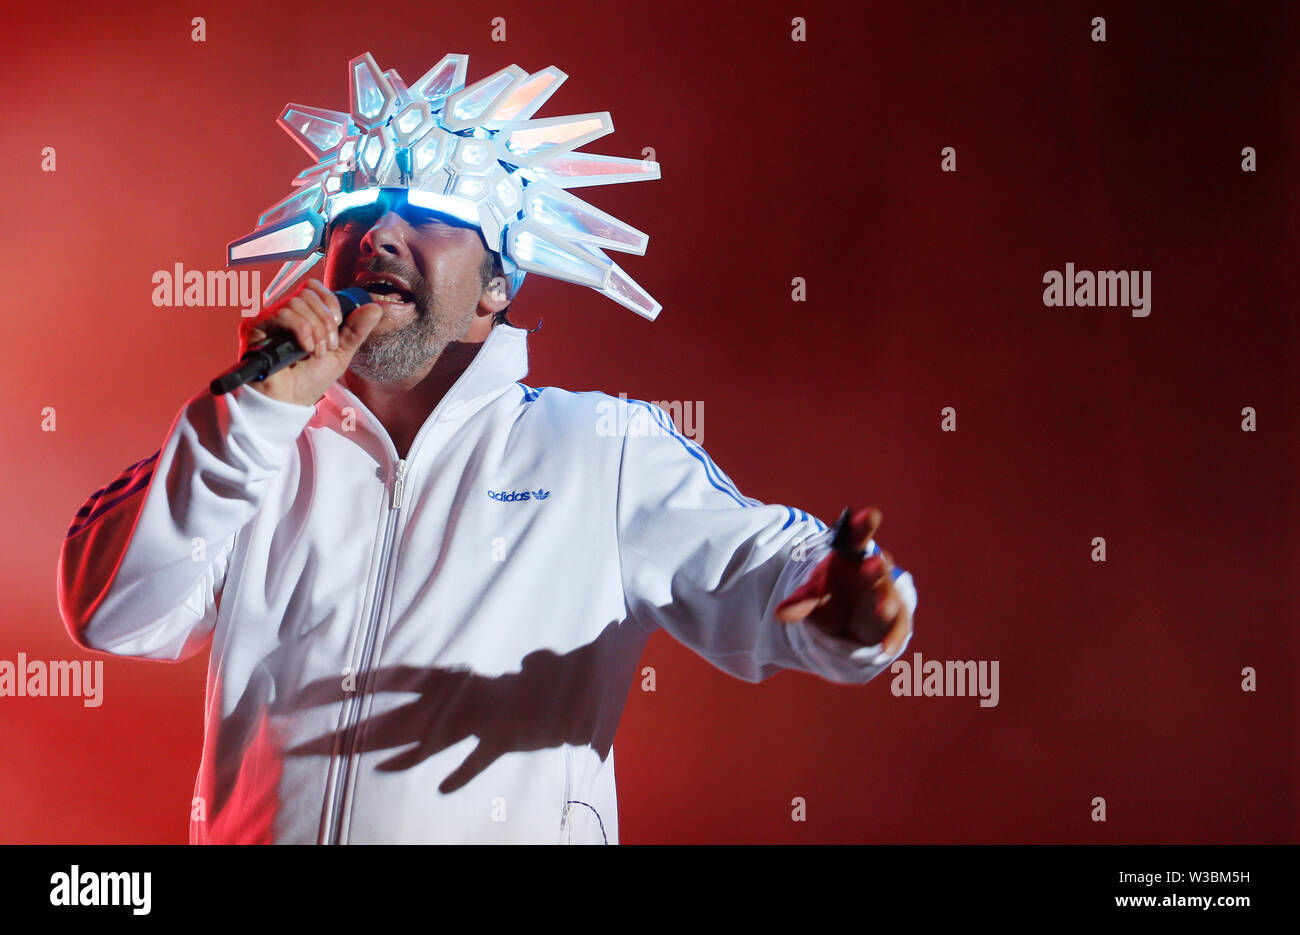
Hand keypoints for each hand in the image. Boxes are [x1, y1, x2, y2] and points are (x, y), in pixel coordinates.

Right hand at [237, 279, 384, 406]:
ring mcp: (267, 319)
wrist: (289, 403)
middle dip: (325, 321)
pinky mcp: (255, 327)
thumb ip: (355, 331)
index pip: (313, 288)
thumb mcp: (339, 354)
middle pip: (307, 294)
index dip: (330, 301)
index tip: (338, 324)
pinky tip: (305, 349)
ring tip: (315, 353)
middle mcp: (281, 313)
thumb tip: (375, 308)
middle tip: (327, 346)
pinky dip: (302, 331)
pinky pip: (283, 314)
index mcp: (300, 316)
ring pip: (297, 303)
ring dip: (315, 330)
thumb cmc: (308, 381)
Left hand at [775, 506, 911, 654]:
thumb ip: (799, 603)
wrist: (843, 619)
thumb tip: (779, 615)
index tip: (871, 515)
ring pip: (890, 596)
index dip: (864, 525)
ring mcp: (886, 595)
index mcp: (851, 557)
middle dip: (877, 566)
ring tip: (882, 610)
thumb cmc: (828, 593)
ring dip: (888, 601)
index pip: (857, 537)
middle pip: (877, 566)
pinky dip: (893, 638)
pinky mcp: (895, 619)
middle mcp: (872, 573)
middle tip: (877, 563)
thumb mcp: (810, 596)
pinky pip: (897, 627)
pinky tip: (886, 649)